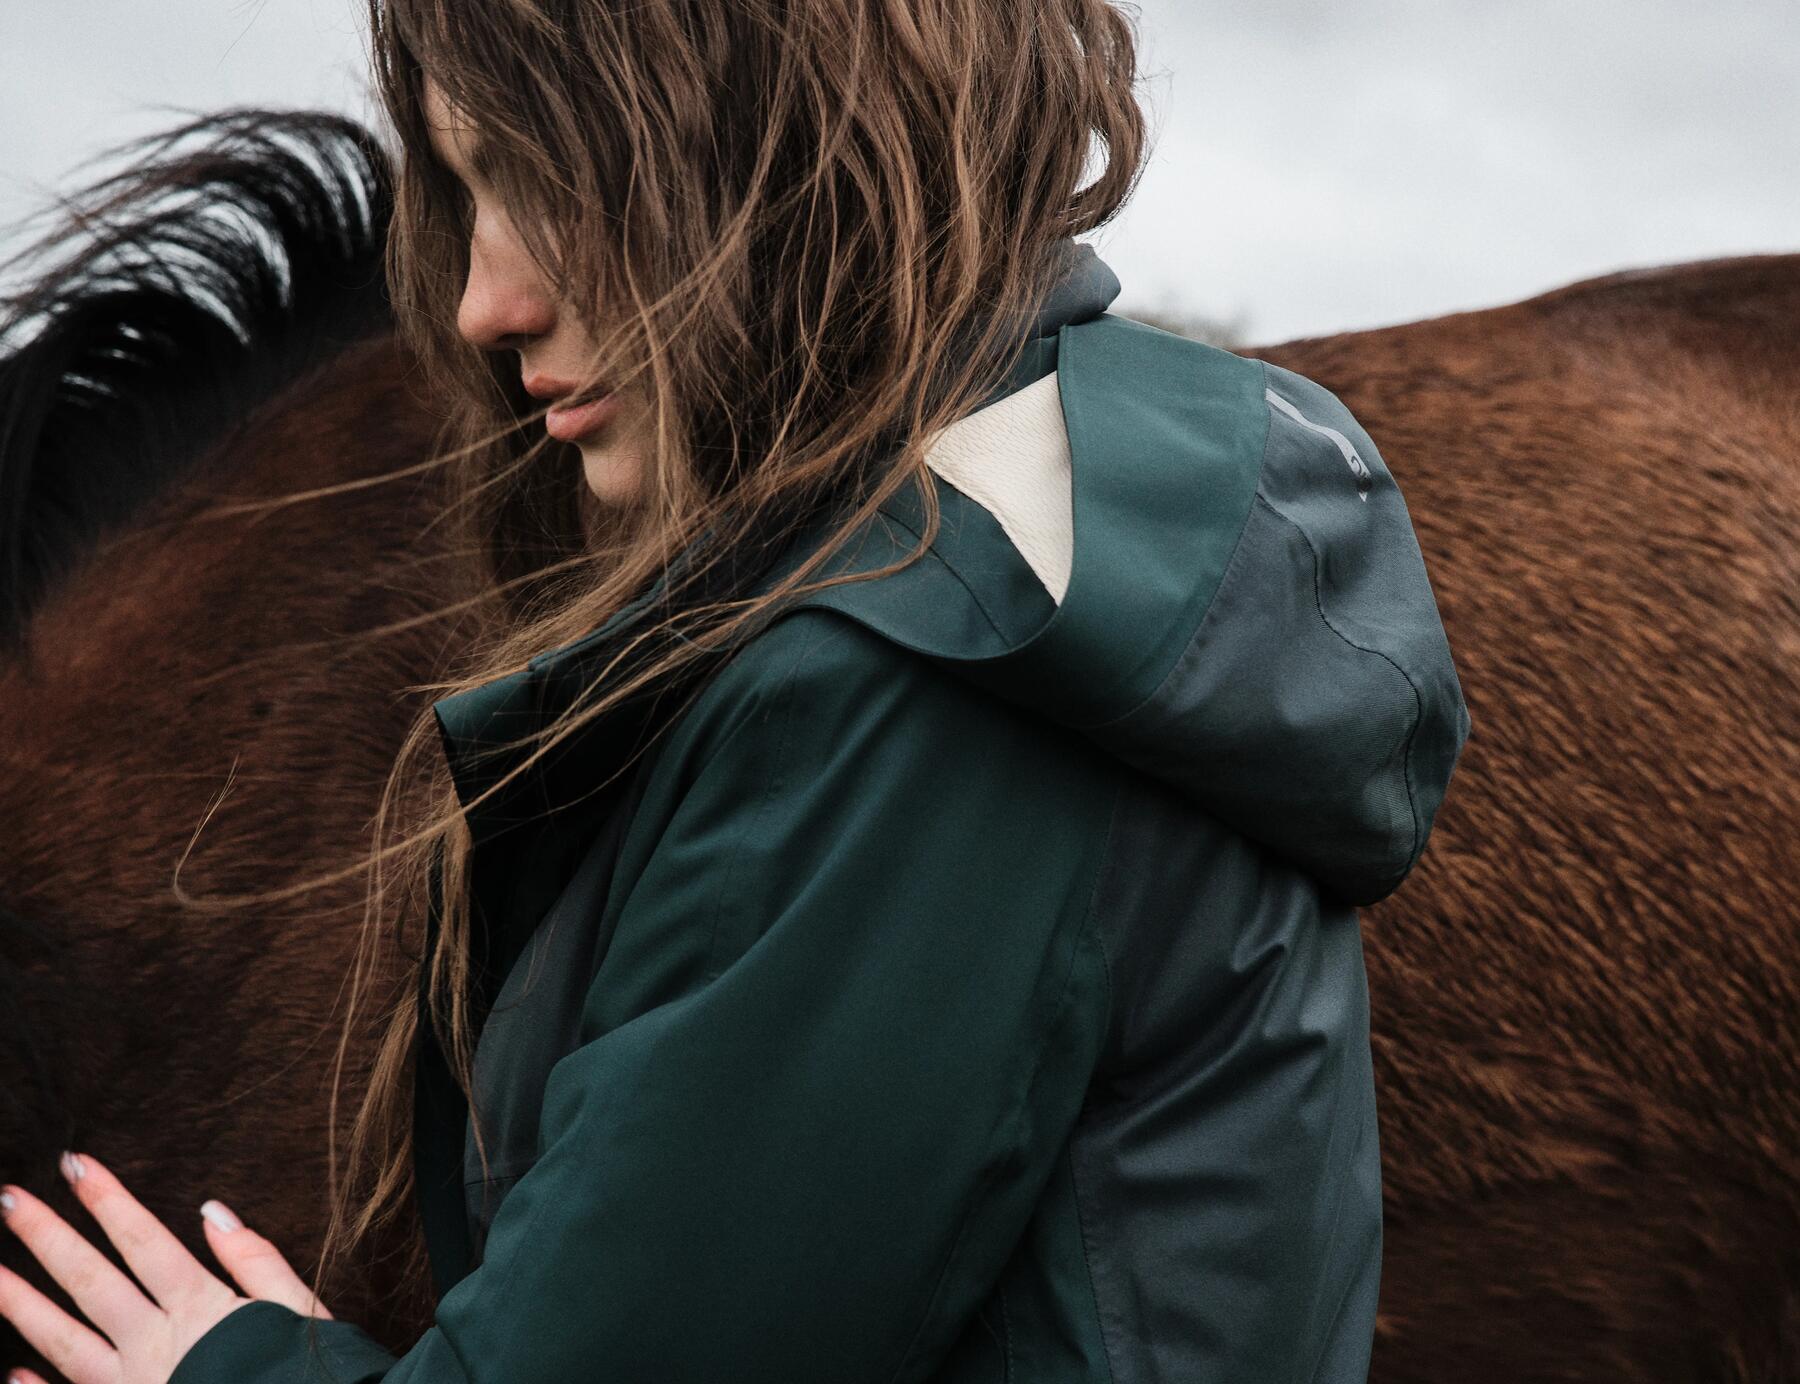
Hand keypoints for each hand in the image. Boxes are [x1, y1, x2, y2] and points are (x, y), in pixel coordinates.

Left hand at [0, 1151, 331, 1383]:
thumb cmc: (303, 1373)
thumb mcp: (298, 1308)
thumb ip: (256, 1261)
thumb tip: (212, 1212)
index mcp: (199, 1309)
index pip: (143, 1241)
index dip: (108, 1201)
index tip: (76, 1164)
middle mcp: (155, 1345)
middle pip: (92, 1282)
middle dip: (49, 1237)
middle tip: (9, 1199)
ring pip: (66, 1342)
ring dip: (22, 1305)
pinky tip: (11, 1374)